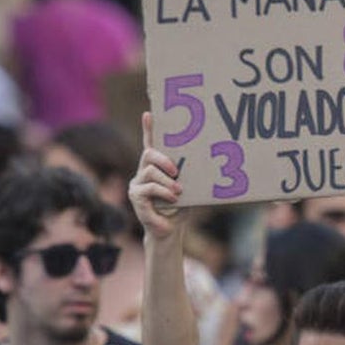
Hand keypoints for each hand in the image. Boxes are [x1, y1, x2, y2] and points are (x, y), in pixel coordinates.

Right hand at [128, 111, 185, 238]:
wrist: (171, 231)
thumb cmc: (182, 206)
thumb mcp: (189, 187)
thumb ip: (190, 174)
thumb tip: (209, 161)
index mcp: (156, 167)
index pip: (151, 144)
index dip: (149, 129)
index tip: (149, 113)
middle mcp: (143, 172)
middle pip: (148, 154)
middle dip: (164, 159)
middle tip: (177, 170)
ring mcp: (137, 185)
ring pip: (150, 172)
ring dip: (168, 181)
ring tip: (179, 191)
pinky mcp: (136, 198)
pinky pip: (150, 188)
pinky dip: (164, 192)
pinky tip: (174, 198)